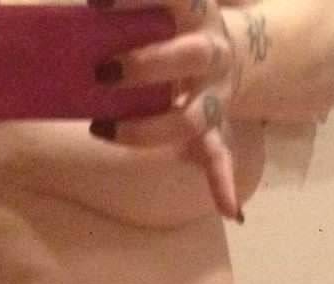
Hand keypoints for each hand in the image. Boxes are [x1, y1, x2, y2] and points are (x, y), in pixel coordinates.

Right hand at [87, 0, 242, 219]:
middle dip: (147, 65)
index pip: (187, 121)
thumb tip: (233, 213)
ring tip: (100, 10)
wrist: (232, 48)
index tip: (103, 131)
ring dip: (143, 5)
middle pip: (189, 58)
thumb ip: (219, 168)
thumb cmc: (206, 99)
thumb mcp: (214, 134)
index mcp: (215, 98)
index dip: (146, 130)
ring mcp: (202, 19)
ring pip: (182, 4)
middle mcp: (213, 57)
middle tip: (104, 72)